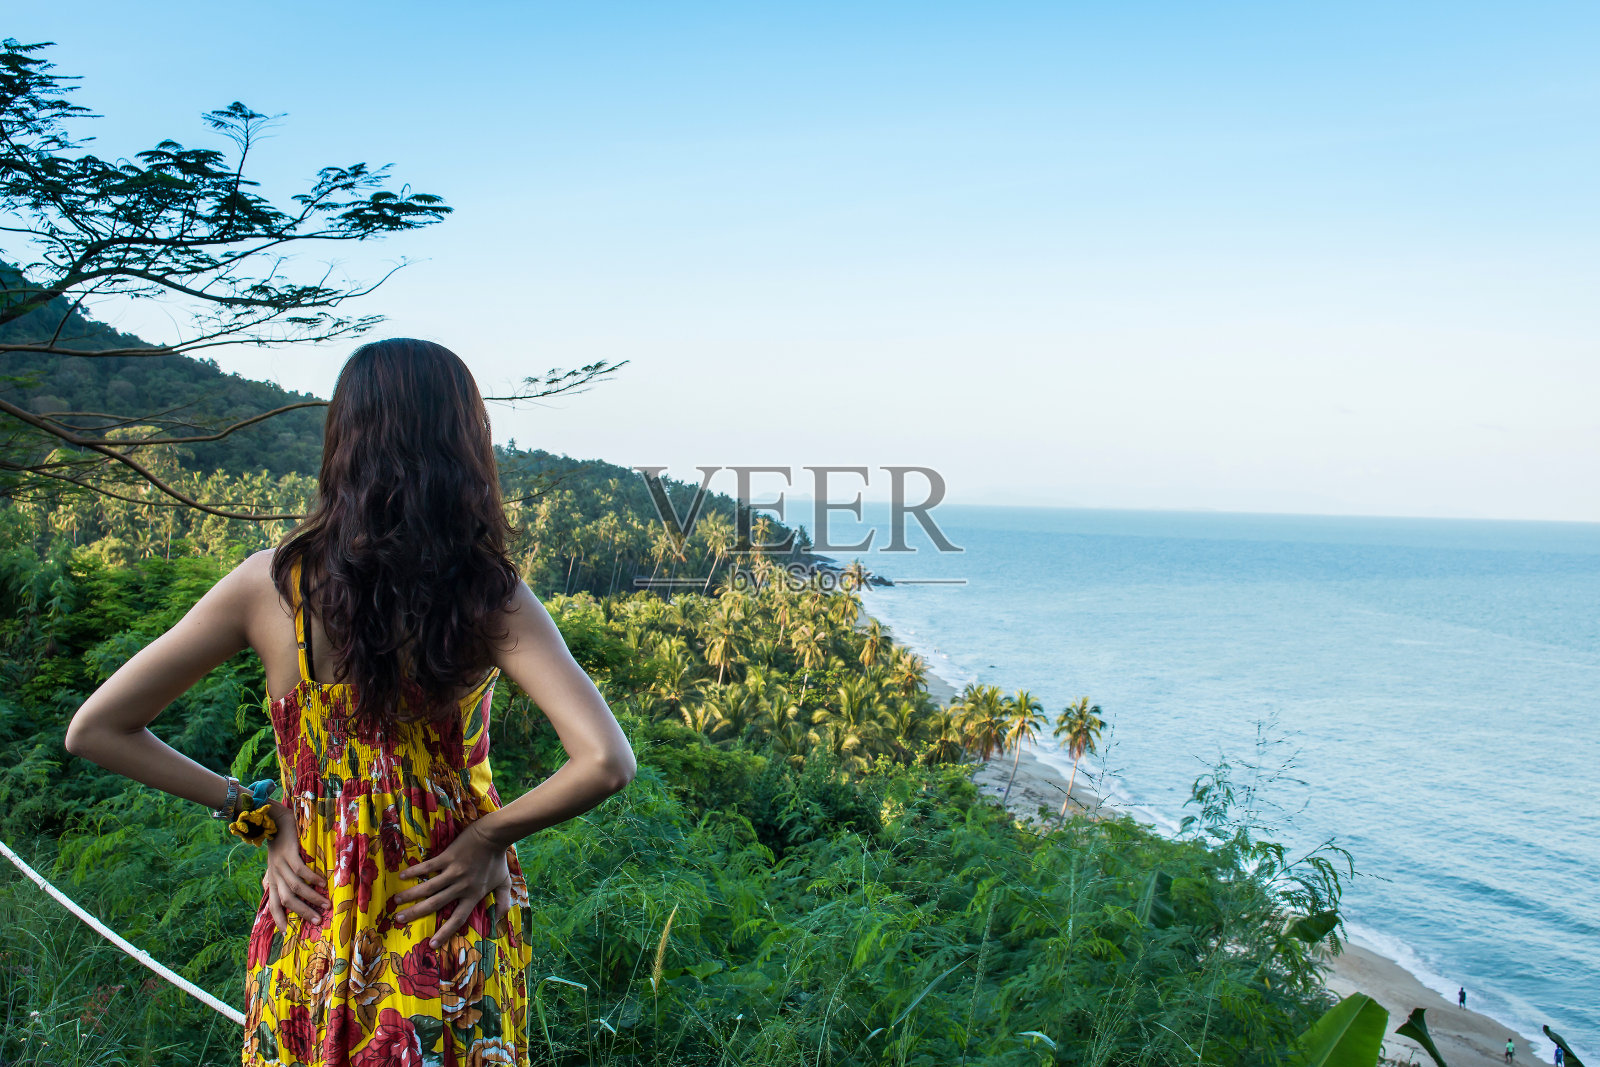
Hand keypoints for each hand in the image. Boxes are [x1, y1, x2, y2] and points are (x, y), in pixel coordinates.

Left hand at [261, 801, 330, 932]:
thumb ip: (274, 875)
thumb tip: (269, 888)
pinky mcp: (289, 853)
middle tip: (318, 920)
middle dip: (302, 912)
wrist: (273, 820)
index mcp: (273, 878)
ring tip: (326, 904)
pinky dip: (312, 878)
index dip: (278, 919)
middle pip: (287, 899)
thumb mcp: (274, 862)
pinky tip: (322, 882)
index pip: (273, 904)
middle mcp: (275, 874)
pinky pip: (300, 870)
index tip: (286, 933)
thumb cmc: (278, 842)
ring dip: (311, 897)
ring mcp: (281, 864)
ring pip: (295, 887)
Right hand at [393, 820, 512, 949]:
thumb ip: (503, 902)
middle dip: (416, 913)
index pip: (458, 918)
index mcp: (473, 895)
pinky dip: (415, 871)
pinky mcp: (448, 857)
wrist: (494, 835)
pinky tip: (403, 876)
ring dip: (411, 894)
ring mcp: (453, 871)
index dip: (445, 932)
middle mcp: (461, 886)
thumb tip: (500, 920)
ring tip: (395, 901)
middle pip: (436, 904)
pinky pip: (429, 866)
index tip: (431, 944)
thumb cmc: (498, 859)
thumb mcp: (504, 883)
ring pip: (429, 887)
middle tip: (399, 920)